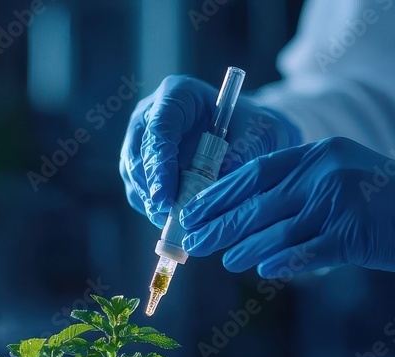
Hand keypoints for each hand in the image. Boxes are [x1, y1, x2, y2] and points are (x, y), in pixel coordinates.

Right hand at [120, 75, 300, 226]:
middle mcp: (151, 115)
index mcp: (177, 95)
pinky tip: (173, 219)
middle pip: (139, 154)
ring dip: (152, 202)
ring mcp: (141, 141)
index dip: (159, 164)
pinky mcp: (141, 166)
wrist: (247, 133)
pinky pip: (139, 190)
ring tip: (174, 223)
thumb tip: (219, 186)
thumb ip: (243, 153)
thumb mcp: (259, 133)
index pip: (159, 128)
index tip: (165, 196)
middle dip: (152, 189)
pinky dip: (154, 208)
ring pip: (135, 176)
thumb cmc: (252, 126)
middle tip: (168, 216)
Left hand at [179, 137, 394, 286]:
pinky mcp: (355, 232)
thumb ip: (305, 194)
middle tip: (192, 238)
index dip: (221, 193)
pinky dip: (282, 261)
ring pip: (276, 228)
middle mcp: (325, 169)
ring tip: (220, 258)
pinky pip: (307, 251)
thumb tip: (253, 225)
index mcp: (319, 153)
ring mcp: (340, 199)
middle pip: (258, 200)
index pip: (256, 172)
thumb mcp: (348, 183)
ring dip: (242, 245)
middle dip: (220, 221)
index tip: (195, 210)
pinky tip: (261, 270)